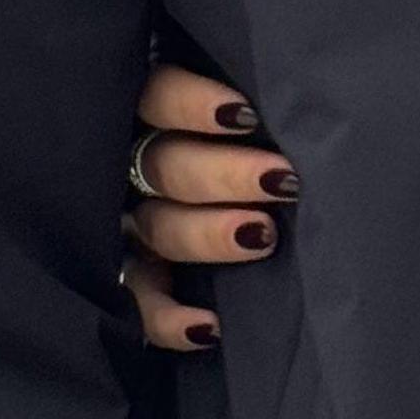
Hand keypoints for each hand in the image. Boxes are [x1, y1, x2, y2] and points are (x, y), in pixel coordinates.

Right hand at [121, 63, 300, 349]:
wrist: (182, 200)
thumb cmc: (239, 134)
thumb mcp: (225, 100)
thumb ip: (238, 99)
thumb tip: (299, 92)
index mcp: (144, 108)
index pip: (156, 95)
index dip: (193, 104)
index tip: (244, 115)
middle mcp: (126, 164)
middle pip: (164, 166)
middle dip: (224, 175)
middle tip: (280, 180)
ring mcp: (120, 222)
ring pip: (156, 228)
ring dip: (207, 234)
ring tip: (263, 236)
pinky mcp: (123, 276)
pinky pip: (136, 302)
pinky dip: (166, 319)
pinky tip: (208, 326)